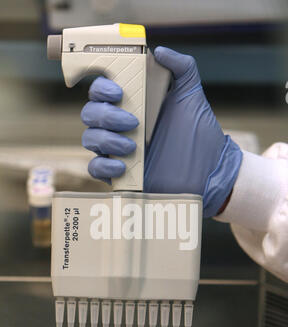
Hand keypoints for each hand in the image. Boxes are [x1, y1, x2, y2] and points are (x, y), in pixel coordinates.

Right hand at [81, 47, 242, 216]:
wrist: (208, 170)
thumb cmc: (199, 133)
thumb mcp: (192, 96)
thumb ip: (182, 68)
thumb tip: (161, 51)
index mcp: (132, 104)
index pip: (101, 91)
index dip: (102, 88)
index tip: (118, 92)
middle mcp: (120, 126)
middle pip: (90, 114)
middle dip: (106, 115)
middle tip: (133, 121)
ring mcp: (117, 150)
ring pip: (90, 139)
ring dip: (106, 140)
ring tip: (132, 146)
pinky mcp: (119, 174)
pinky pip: (96, 169)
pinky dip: (104, 166)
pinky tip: (123, 165)